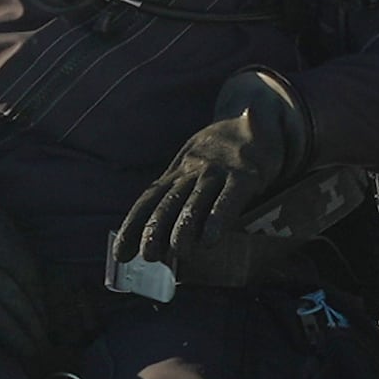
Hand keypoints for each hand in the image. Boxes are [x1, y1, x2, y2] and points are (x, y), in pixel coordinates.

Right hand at [0, 156, 46, 365]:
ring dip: (8, 335)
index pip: (27, 286)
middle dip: (28, 328)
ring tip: (24, 354)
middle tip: (41, 350)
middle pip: (9, 300)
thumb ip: (28, 278)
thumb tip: (42, 317)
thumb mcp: (13, 247)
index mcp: (3, 251)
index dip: (38, 311)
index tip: (47, 331)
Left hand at [117, 71, 307, 267]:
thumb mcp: (193, 165)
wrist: (258, 122)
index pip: (149, 200)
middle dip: (155, 230)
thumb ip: (179, 193)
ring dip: (183, 227)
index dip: (132, 226)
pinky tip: (210, 240)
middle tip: (148, 256)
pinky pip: (228, 198)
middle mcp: (193, 170)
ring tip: (178, 251)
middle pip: (168, 202)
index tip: (121, 254)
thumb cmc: (222, 154)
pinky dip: (218, 218)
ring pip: (195, 201)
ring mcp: (218, 171)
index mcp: (177, 171)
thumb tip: (161, 239)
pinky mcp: (245, 175)